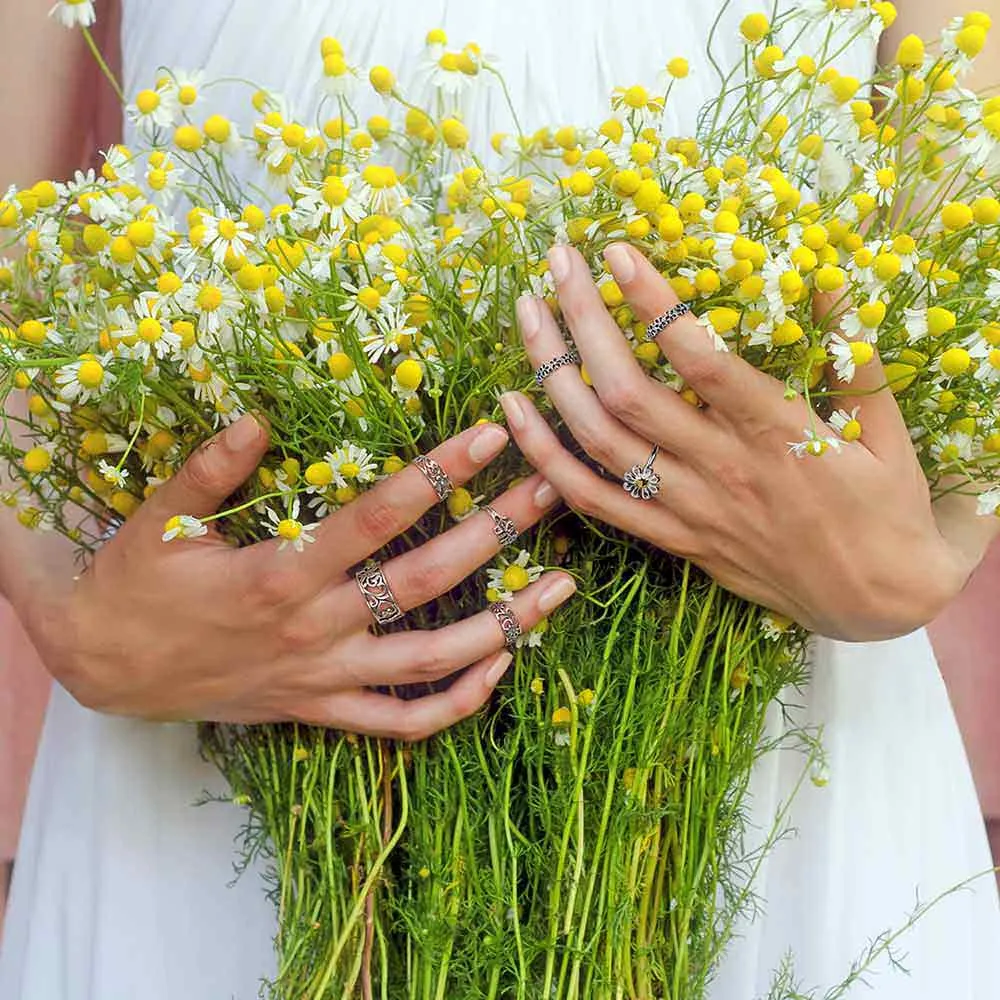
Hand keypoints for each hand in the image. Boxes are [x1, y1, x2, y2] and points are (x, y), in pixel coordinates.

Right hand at [25, 416, 574, 737]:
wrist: (104, 669)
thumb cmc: (135, 585)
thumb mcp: (158, 520)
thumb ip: (210, 469)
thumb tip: (255, 416)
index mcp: (278, 574)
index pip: (375, 518)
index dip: (436, 474)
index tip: (490, 433)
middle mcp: (314, 628)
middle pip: (424, 582)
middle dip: (495, 534)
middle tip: (554, 491)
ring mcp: (324, 677)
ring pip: (431, 662)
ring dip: (504, 627)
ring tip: (563, 590)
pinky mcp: (321, 709)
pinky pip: (400, 723)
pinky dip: (453, 706)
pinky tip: (499, 672)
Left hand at [500, 242, 969, 641]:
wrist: (878, 602)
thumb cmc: (884, 507)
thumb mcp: (886, 428)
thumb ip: (851, 355)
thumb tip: (824, 278)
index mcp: (779, 436)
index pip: (702, 361)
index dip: (654, 304)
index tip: (617, 251)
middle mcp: (723, 471)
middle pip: (629, 395)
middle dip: (583, 324)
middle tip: (556, 264)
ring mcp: (689, 511)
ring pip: (600, 444)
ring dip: (552, 379)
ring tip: (525, 317)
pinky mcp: (672, 540)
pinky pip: (595, 502)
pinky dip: (548, 461)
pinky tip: (514, 416)